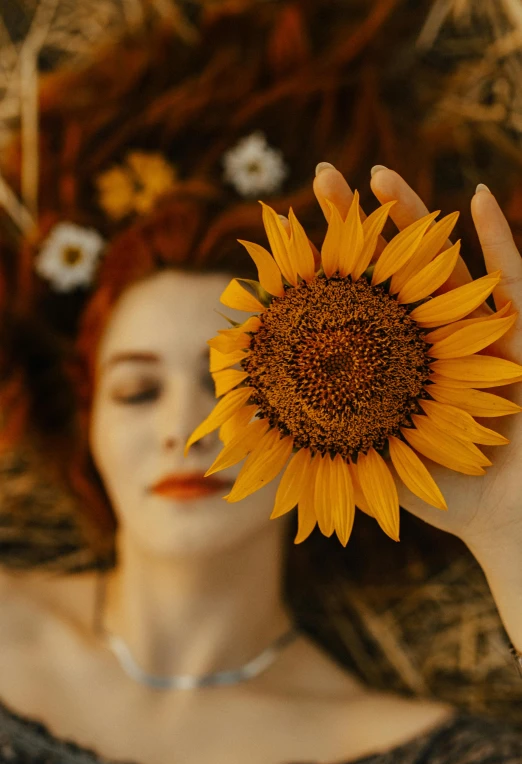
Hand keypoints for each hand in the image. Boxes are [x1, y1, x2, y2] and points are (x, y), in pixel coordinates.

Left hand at [313, 163, 521, 553]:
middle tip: (324, 176)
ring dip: (414, 217)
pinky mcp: (519, 338)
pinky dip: (497, 239)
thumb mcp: (363, 455)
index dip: (324, 260)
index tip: (286, 226)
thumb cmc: (432, 491)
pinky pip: (511, 282)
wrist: (499, 516)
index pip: (353, 297)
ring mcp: (473, 332)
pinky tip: (475, 199)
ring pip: (441, 260)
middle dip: (360, 221)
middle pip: (391, 265)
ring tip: (379, 176)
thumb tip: (247, 413)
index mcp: (392, 358)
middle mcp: (430, 335)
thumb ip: (316, 432)